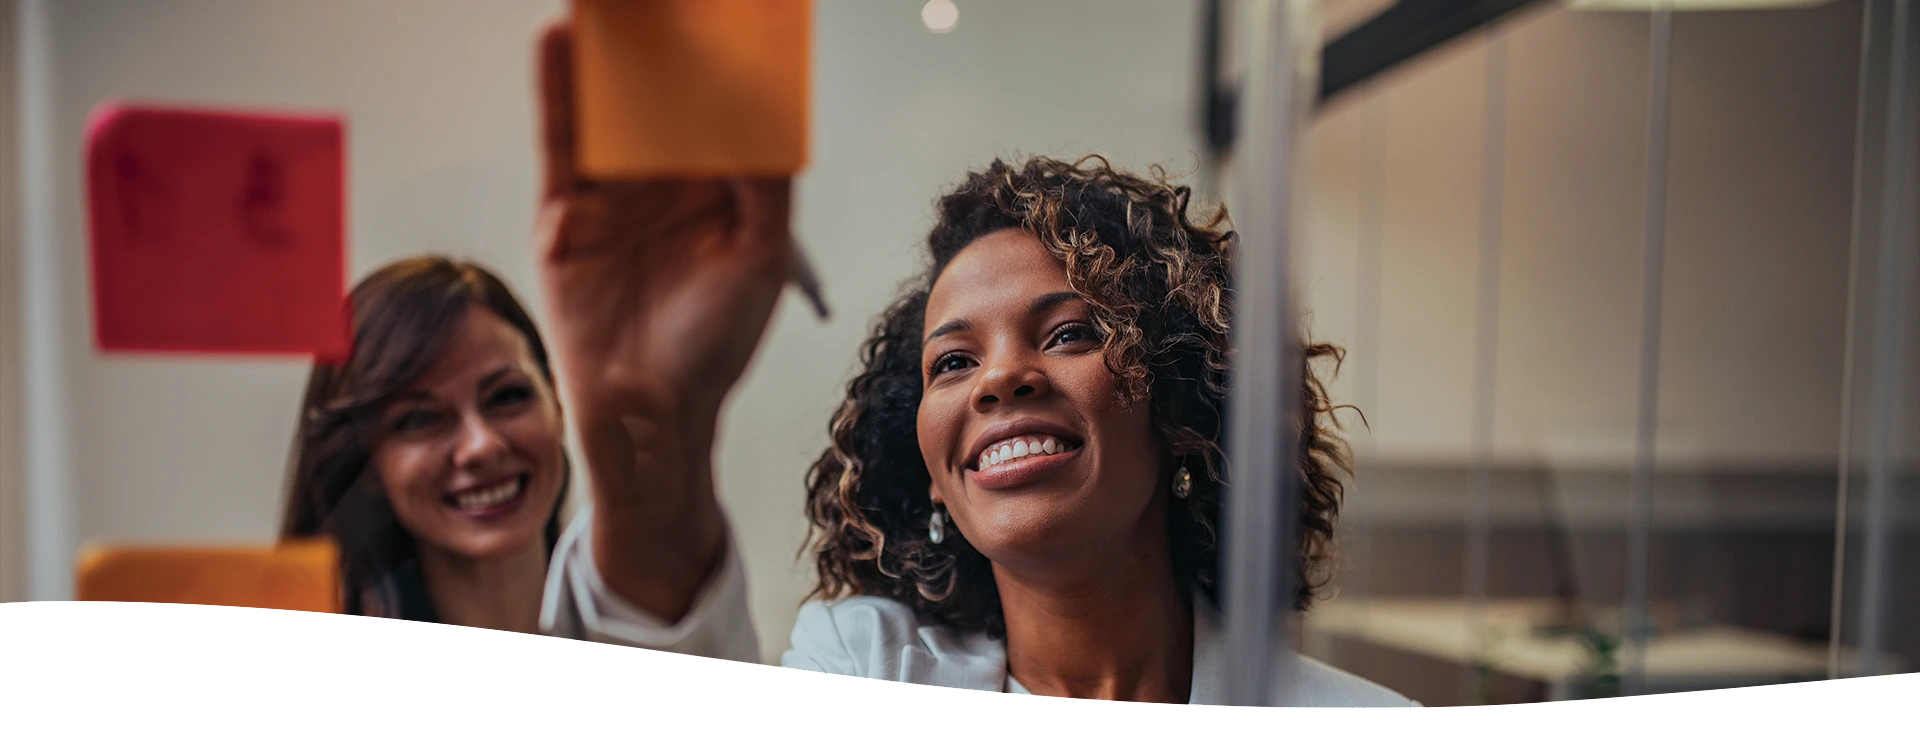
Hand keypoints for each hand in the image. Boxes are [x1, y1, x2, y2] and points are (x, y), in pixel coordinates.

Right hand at [533, 21, 793, 620]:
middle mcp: (661, 182)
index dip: (720, 58)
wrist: (653, 409)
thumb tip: (766, 111)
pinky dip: (558, 92)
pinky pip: (560, 141)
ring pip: (608, 108)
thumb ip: (764, 182)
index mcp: (716, 187)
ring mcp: (610, 193)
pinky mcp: (565, 212)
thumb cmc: (714, 343)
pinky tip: (560, 41)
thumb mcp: (760, 255)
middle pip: (658, 95)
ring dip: (608, 52)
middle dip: (661, 41)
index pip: (717, 105)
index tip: (728, 11)